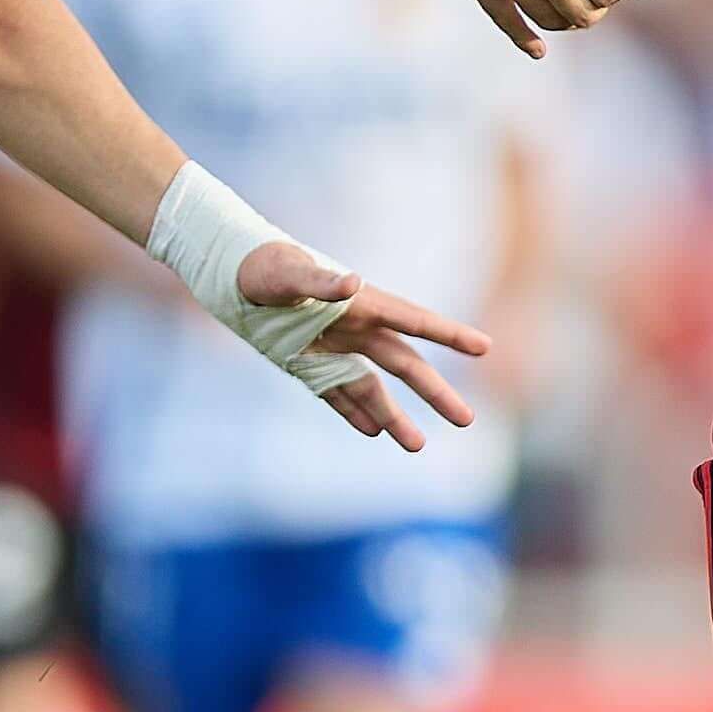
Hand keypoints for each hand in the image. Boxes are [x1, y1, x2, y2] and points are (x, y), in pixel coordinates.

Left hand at [236, 235, 493, 448]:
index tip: (484, 347)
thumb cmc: (260, 264)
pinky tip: (373, 433)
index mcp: (360, 303)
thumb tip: (351, 281)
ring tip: (418, 447)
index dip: (449, 334)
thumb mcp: (286, 272)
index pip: (414, 321)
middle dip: (436, 393)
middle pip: (406, 365)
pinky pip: (338, 394)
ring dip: (394, 417)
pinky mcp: (308, 364)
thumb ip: (318, 280)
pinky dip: (354, 413)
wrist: (228, 272)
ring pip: (373, 389)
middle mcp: (355, 328)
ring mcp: (333, 348)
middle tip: (468, 420)